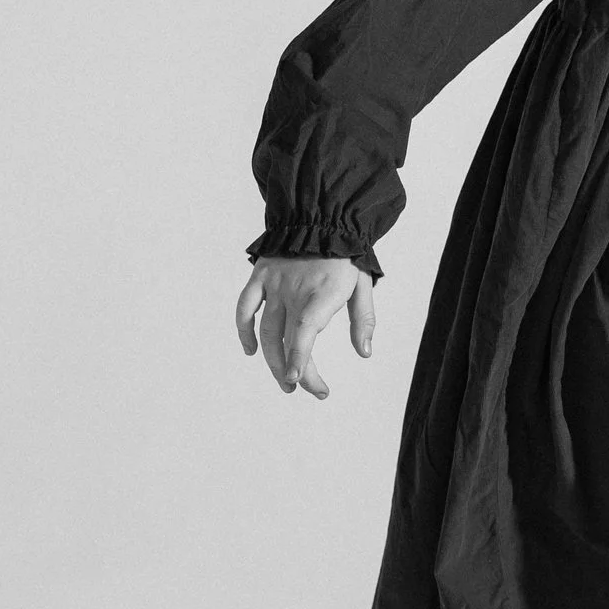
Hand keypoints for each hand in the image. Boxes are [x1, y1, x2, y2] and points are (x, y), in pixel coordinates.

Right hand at [236, 254, 375, 397]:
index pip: (305, 331)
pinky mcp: (260, 277)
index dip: (299, 357)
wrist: (321, 218)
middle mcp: (294, 291)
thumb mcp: (362, 285)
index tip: (297, 380)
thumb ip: (364, 320)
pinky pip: (245, 307)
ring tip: (286, 381)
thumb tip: (365, 353)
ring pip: (265, 330)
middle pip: (285, 340)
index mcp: (322, 293)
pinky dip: (244, 330)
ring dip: (272, 359)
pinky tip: (251, 350)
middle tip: (305, 390)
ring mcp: (274, 285)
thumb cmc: (345, 257)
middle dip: (293, 371)